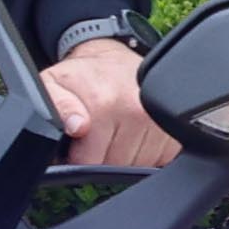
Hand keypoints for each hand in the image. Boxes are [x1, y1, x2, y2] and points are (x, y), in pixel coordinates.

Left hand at [45, 37, 172, 169]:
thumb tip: (77, 126)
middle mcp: (136, 111)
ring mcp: (159, 121)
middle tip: (97, 133)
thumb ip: (57, 106)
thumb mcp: (54, 85)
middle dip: (103, 156)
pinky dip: (145, 154)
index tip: (79, 141)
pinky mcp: (174, 130)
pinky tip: (134, 135)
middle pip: (115, 166)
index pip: (91, 162)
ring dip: (125, 156)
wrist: (116, 62)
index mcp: (104, 103)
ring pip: (136, 166)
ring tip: (116, 132)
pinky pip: (158, 161)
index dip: (80, 156)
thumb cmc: (84, 79)